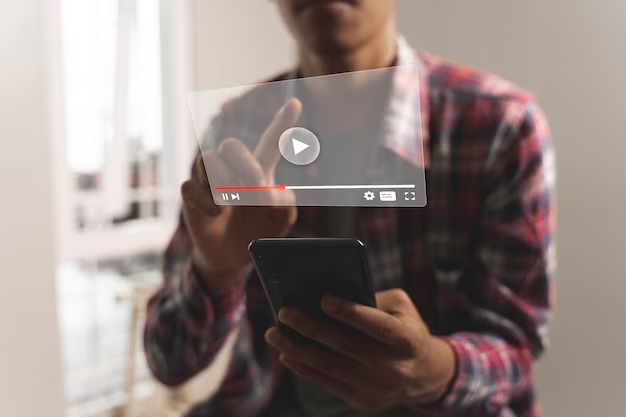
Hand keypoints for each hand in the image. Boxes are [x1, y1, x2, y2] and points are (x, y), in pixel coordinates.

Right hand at [181, 99, 302, 291]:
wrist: (232, 257)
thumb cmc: (258, 231)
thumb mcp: (281, 221)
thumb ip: (285, 205)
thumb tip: (273, 192)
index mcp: (260, 171)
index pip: (270, 143)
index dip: (282, 123)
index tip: (295, 104)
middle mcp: (233, 169)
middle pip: (231, 145)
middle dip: (245, 165)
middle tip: (257, 188)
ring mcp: (209, 180)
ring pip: (209, 160)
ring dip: (224, 183)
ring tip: (232, 203)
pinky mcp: (191, 195)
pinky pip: (191, 186)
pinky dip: (206, 201)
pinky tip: (216, 214)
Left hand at [265, 289, 456, 412]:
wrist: (423, 374)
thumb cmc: (404, 328)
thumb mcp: (401, 308)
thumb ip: (371, 298)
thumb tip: (327, 295)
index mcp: (406, 339)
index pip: (377, 325)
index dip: (350, 312)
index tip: (323, 298)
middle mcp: (393, 367)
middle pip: (344, 344)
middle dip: (310, 327)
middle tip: (284, 312)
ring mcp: (377, 387)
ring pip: (329, 365)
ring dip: (297, 348)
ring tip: (274, 333)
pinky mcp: (363, 401)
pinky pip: (327, 382)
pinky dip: (304, 367)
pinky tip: (286, 353)